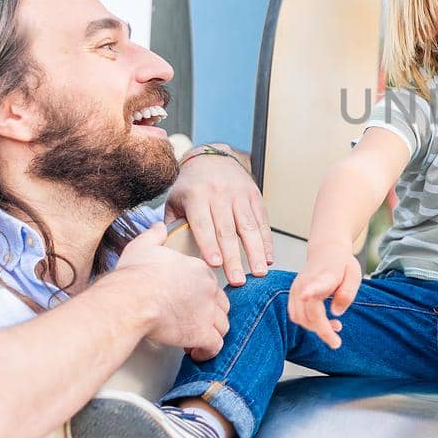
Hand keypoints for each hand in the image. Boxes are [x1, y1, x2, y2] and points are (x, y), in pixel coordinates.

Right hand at [113, 222, 229, 359]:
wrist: (133, 298)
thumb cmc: (134, 275)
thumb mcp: (143, 246)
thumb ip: (154, 235)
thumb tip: (158, 227)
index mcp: (197, 269)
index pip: (209, 283)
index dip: (199, 296)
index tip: (186, 304)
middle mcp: (208, 289)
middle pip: (220, 304)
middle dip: (209, 315)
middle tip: (191, 323)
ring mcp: (207, 311)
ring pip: (222, 326)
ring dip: (210, 334)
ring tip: (194, 341)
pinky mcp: (202, 332)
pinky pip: (215, 346)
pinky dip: (208, 351)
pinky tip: (196, 353)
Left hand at [165, 146, 273, 284]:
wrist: (213, 157)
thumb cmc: (191, 184)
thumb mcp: (175, 199)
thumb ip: (172, 224)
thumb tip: (168, 253)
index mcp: (197, 195)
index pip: (203, 224)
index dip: (209, 245)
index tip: (215, 265)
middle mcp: (219, 194)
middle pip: (228, 230)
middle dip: (234, 257)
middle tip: (238, 280)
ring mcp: (239, 195)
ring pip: (249, 226)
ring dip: (255, 251)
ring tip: (259, 272)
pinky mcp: (254, 196)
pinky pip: (262, 221)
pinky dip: (266, 240)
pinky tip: (268, 256)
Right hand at [287, 241, 359, 349]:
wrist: (326, 250)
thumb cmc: (342, 264)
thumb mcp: (354, 275)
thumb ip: (347, 294)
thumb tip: (336, 313)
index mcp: (324, 276)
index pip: (315, 284)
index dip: (310, 290)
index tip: (305, 295)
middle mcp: (306, 283)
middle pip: (309, 313)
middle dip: (322, 331)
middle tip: (337, 342)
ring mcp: (296, 289)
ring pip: (300, 318)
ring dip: (316, 328)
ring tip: (336, 326)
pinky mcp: (293, 294)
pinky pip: (296, 315)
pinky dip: (308, 323)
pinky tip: (324, 321)